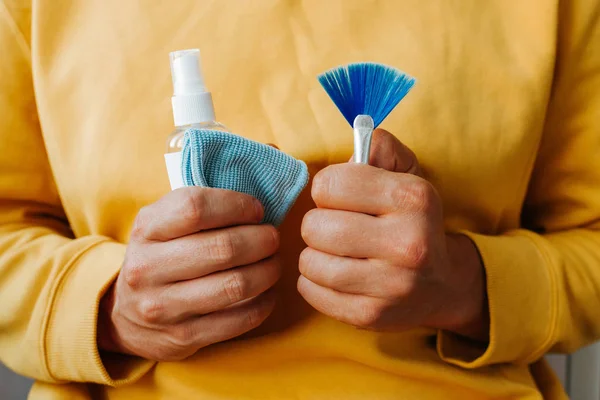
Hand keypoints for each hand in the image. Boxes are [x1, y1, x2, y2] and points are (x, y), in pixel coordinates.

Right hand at [98, 187, 280, 360]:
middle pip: (223, 248)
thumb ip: (197, 209)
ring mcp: (163, 307)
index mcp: (145, 229)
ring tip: (274, 262)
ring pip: (236, 285)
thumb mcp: (161, 225)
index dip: (237, 205)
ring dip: (268, 271)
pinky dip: (264, 303)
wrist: (124, 317)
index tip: (256, 210)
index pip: (196, 207)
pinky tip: (268, 292)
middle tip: (272, 238)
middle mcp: (148, 268)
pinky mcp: (183, 337)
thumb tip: (256, 206)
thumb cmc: (159, 257)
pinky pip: (240, 319)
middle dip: (261, 239)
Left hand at [298, 130, 488, 339]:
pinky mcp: (372, 316)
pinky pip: (311, 292)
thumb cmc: (413, 221)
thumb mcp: (407, 175)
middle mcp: (408, 243)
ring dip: (314, 254)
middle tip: (336, 227)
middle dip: (318, 224)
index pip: (329, 184)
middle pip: (315, 226)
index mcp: (414, 199)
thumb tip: (360, 134)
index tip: (341, 197)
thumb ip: (380, 147)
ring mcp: (391, 285)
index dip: (328, 188)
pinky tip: (333, 274)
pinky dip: (312, 281)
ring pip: (310, 262)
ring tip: (334, 252)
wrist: (443, 284)